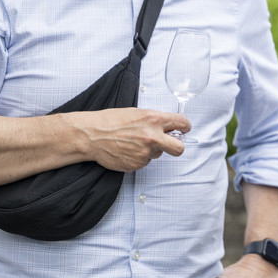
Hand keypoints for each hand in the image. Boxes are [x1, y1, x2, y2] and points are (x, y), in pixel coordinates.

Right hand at [72, 108, 191, 170]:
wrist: (92, 135)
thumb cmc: (111, 121)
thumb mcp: (137, 113)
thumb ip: (156, 120)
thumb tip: (169, 127)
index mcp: (154, 120)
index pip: (182, 123)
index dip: (185, 127)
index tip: (184, 129)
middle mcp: (153, 137)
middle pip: (179, 148)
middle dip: (178, 146)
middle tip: (172, 144)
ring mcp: (145, 153)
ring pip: (158, 154)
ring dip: (151, 150)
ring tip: (133, 142)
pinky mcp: (137, 164)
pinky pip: (144, 162)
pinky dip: (138, 157)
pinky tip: (127, 150)